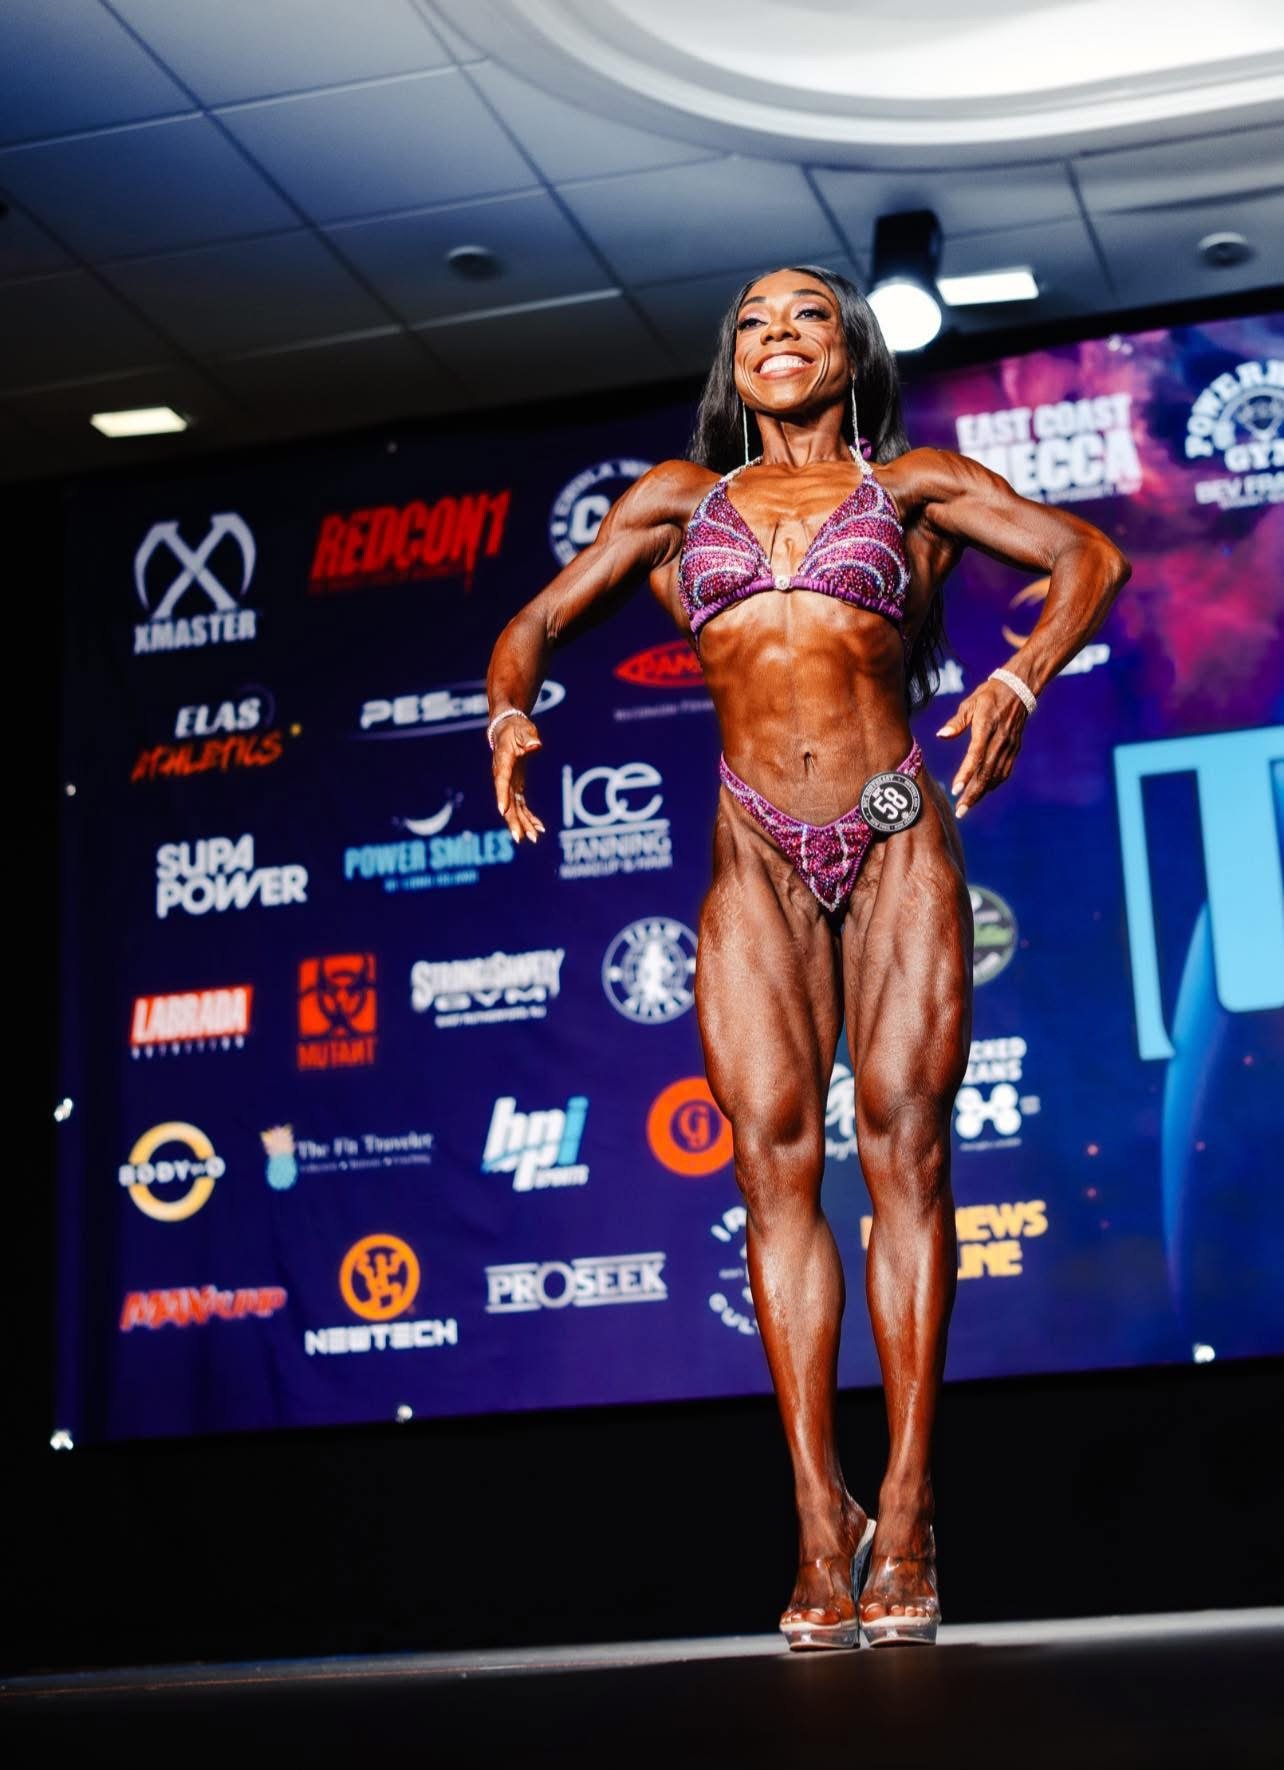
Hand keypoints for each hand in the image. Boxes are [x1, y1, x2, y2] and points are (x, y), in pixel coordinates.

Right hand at [491, 714, 544, 842]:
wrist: (506, 728)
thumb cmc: (515, 728)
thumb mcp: (523, 730)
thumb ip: (528, 738)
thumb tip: (536, 745)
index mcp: (503, 762)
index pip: (501, 781)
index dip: (502, 796)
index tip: (502, 811)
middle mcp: (502, 777)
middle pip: (506, 802)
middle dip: (513, 821)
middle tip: (519, 838)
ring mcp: (508, 784)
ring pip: (513, 808)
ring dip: (523, 824)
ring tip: (534, 838)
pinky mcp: (515, 787)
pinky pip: (520, 806)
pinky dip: (529, 817)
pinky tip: (539, 828)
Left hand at [935, 679, 1028, 817]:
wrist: (1019, 689)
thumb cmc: (989, 695)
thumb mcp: (970, 703)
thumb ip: (956, 722)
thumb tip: (941, 735)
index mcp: (986, 727)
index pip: (976, 755)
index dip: (966, 774)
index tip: (956, 790)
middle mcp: (1000, 740)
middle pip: (986, 772)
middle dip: (973, 794)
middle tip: (960, 811)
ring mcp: (1009, 746)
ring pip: (996, 775)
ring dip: (981, 793)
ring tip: (966, 807)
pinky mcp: (1015, 749)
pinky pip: (1004, 771)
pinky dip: (993, 784)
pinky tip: (983, 792)